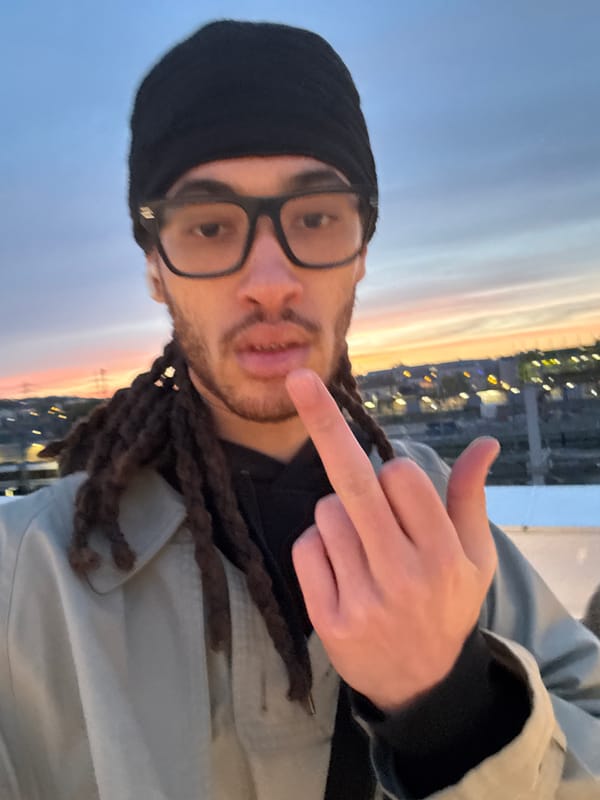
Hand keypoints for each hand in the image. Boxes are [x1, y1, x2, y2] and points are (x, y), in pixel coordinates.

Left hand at [286, 369, 498, 711]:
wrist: (420, 684)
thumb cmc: (447, 605)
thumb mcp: (475, 557)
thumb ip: (471, 498)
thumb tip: (484, 443)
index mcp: (444, 554)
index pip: (402, 477)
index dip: (393, 473)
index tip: (395, 485)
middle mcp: (404, 575)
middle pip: (354, 483)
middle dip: (324, 423)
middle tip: (298, 380)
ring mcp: (363, 599)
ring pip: (326, 513)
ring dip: (338, 515)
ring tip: (363, 549)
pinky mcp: (329, 619)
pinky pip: (306, 548)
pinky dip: (317, 546)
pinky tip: (341, 570)